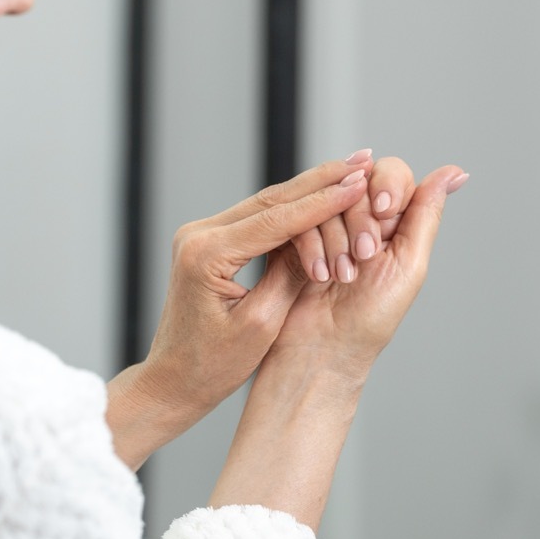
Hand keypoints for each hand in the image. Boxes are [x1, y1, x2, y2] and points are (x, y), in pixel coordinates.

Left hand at [106, 153, 375, 468]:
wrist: (175, 379)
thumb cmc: (214, 365)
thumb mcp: (263, 324)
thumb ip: (292, 275)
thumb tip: (322, 235)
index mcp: (207, 255)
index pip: (275, 219)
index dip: (322, 202)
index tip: (359, 184)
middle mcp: (198, 235)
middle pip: (272, 199)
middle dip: (321, 180)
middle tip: (364, 159)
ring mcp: (202, 234)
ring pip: (267, 203)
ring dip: (311, 188)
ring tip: (353, 170)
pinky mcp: (209, 241)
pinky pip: (258, 217)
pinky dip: (293, 206)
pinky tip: (322, 192)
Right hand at [271, 164, 468, 381]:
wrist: (325, 348)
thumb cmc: (370, 318)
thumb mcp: (409, 264)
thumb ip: (427, 214)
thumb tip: (455, 172)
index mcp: (395, 222)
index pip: (394, 174)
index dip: (387, 186)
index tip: (384, 212)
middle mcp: (362, 218)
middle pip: (359, 182)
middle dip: (361, 220)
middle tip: (363, 256)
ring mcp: (327, 226)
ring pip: (328, 199)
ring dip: (337, 239)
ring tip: (342, 275)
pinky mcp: (297, 234)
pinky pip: (301, 216)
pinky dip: (312, 247)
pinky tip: (320, 274)